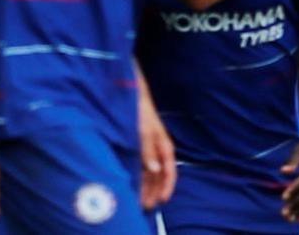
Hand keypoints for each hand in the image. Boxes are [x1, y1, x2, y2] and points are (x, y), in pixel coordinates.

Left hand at [138, 94, 175, 208]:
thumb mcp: (144, 129)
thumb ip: (148, 149)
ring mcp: (148, 148)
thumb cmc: (139, 109)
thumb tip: (154, 169)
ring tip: (137, 200)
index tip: (160, 200)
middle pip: (159, 176)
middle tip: (145, 206)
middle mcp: (157, 149)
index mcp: (164, 146)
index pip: (169, 172)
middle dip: (153, 191)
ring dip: (145, 186)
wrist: (130, 92)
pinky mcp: (137, 145)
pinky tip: (130, 183)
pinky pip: (140, 165)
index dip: (166, 187)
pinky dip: (138, 175)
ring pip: (149, 172)